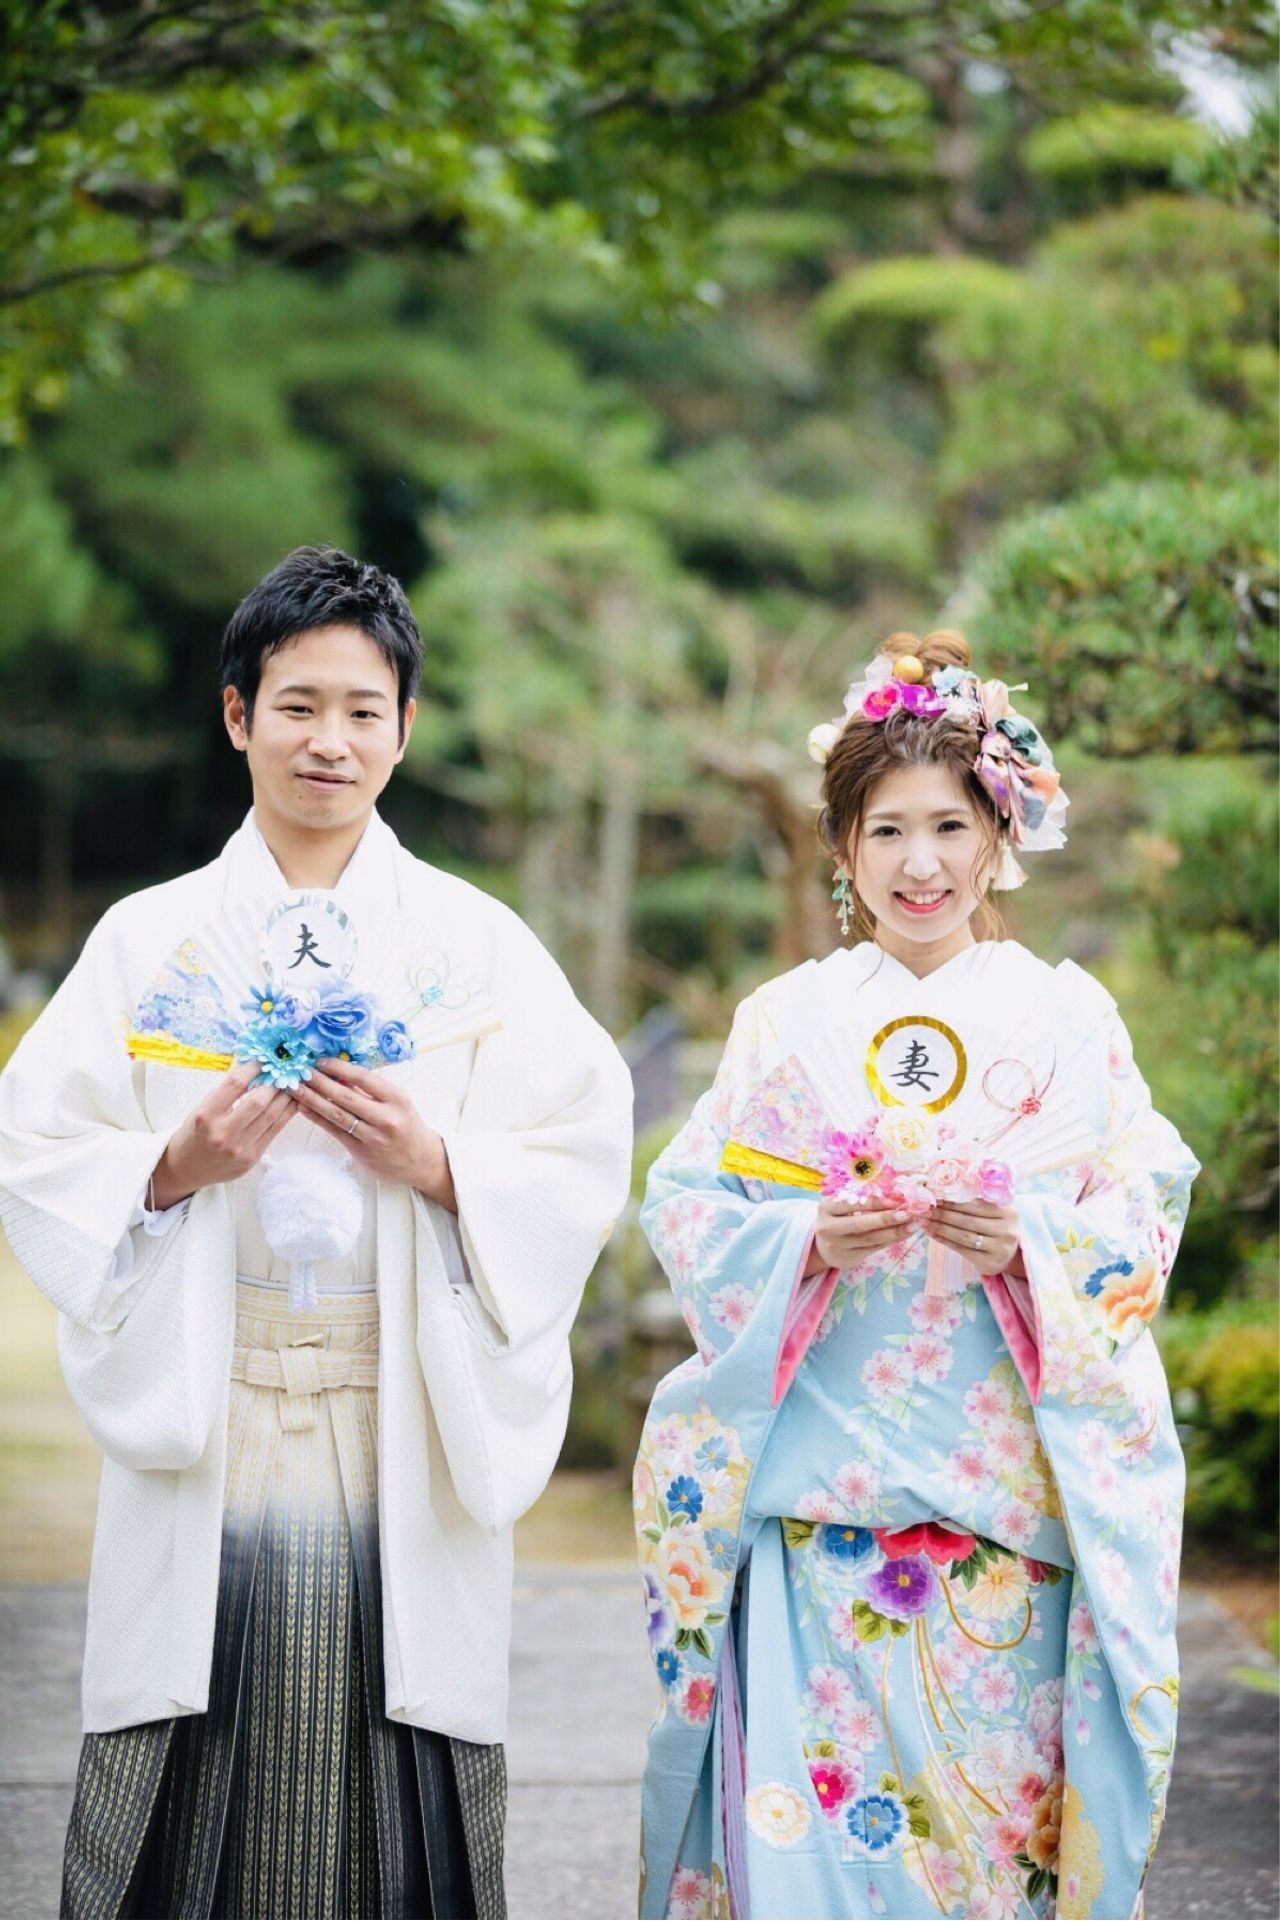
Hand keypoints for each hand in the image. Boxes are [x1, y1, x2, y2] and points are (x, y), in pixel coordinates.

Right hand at [150, 1061, 295, 1206]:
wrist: (187, 1168)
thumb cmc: (196, 1132)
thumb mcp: (203, 1108)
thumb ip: (227, 1093)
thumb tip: (256, 1070)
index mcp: (206, 1114)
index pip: (235, 1084)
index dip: (253, 1068)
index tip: (263, 1060)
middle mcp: (222, 1132)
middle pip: (258, 1101)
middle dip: (274, 1083)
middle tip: (283, 1071)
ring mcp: (239, 1148)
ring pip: (271, 1115)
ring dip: (285, 1097)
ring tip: (292, 1084)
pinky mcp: (251, 1158)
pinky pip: (275, 1130)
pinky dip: (286, 1113)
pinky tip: (292, 1102)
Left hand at [292, 1059, 456, 1209]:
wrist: (421, 1161)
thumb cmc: (407, 1125)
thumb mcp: (398, 1102)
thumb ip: (371, 1090)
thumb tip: (339, 1074)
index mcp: (397, 1099)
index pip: (364, 1078)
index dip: (339, 1068)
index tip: (321, 1061)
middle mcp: (386, 1118)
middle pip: (346, 1097)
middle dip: (320, 1082)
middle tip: (301, 1071)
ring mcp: (372, 1137)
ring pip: (337, 1115)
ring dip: (313, 1100)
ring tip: (296, 1088)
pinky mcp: (361, 1152)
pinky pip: (335, 1132)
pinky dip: (317, 1118)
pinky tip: (304, 1108)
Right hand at [809, 1194, 913, 1275]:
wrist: (823, 1246)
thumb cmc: (837, 1218)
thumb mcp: (839, 1206)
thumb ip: (860, 1201)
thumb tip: (894, 1196)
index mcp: (826, 1208)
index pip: (852, 1204)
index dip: (875, 1203)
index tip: (896, 1201)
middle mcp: (828, 1228)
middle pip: (860, 1224)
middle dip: (886, 1219)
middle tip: (908, 1214)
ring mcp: (838, 1245)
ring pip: (870, 1238)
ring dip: (894, 1232)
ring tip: (912, 1225)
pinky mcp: (848, 1258)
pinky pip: (873, 1248)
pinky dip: (890, 1240)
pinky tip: (903, 1234)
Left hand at [923, 1199, 1023, 1277]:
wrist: (1010, 1253)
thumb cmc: (997, 1226)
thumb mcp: (995, 1210)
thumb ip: (976, 1201)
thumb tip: (942, 1192)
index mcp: (1008, 1211)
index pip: (975, 1205)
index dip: (952, 1201)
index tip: (934, 1196)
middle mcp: (1007, 1230)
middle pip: (967, 1221)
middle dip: (942, 1214)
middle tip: (924, 1209)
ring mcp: (999, 1248)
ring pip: (963, 1236)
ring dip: (940, 1227)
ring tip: (924, 1221)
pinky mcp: (989, 1263)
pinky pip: (962, 1250)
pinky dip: (944, 1240)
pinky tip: (932, 1234)